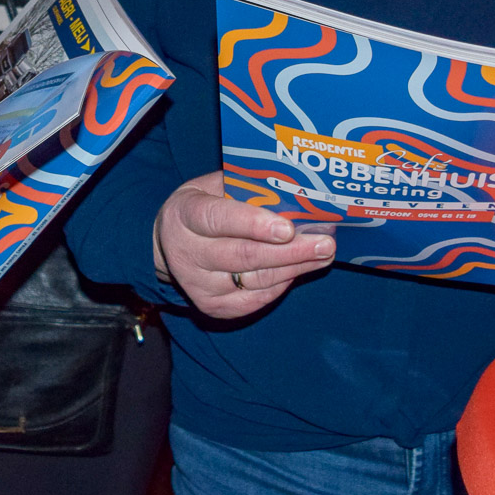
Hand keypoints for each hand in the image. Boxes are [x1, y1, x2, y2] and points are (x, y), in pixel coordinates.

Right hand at [153, 171, 334, 318]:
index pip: (218, 220)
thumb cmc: (204, 207)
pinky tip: (300, 269)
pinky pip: (255, 300)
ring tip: (323, 255)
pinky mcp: (211, 307)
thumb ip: (247, 188)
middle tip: (324, 244)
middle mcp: (187, 253)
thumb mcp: (214, 187)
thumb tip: (295, 192)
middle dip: (289, 251)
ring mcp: (198, 285)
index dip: (253, 224)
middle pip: (243, 256)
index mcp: (185, 215)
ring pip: (255, 280)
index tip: (287, 228)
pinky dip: (281, 284)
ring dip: (294, 268)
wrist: (170, 244)